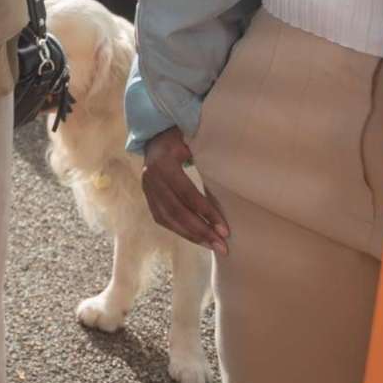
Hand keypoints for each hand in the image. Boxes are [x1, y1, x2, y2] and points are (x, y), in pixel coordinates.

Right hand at [142, 128, 229, 254]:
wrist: (155, 136)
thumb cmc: (181, 137)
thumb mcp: (192, 138)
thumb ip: (208, 151)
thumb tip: (235, 166)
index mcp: (164, 163)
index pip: (187, 193)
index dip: (206, 212)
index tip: (225, 230)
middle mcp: (151, 178)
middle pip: (177, 211)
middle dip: (201, 231)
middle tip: (222, 246)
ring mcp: (147, 189)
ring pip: (168, 218)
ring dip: (192, 236)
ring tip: (213, 246)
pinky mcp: (148, 197)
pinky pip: (162, 219)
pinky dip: (180, 231)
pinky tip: (197, 239)